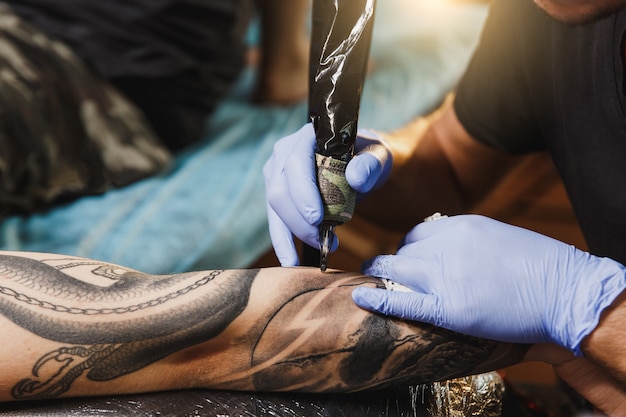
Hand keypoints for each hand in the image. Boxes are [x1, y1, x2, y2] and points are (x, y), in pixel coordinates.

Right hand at [263, 123, 391, 265]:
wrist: (362, 165)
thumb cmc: (369, 158)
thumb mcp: (379, 157)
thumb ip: (370, 164)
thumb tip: (355, 177)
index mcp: (307, 136)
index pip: (296, 163)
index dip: (303, 192)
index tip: (317, 218)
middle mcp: (284, 152)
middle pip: (279, 190)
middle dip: (299, 221)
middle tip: (327, 241)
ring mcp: (276, 173)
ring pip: (275, 209)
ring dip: (294, 234)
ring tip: (322, 250)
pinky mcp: (277, 194)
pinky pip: (275, 221)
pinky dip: (283, 242)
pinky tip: (292, 262)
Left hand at [352, 215, 624, 354]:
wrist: (565, 290)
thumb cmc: (540, 264)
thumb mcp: (499, 235)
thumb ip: (467, 238)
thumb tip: (444, 243)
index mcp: (460, 226)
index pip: (418, 232)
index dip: (408, 246)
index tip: (406, 255)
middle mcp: (446, 246)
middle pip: (403, 251)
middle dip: (392, 260)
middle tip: (384, 268)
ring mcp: (445, 276)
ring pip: (397, 271)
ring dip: (381, 274)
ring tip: (371, 278)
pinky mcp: (448, 307)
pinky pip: (403, 301)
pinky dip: (378, 298)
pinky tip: (360, 297)